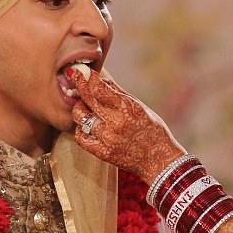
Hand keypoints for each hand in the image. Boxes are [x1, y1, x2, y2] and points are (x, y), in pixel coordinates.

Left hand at [68, 69, 184, 182]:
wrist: (159, 161)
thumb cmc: (153, 131)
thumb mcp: (140, 107)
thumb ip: (119, 93)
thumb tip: (100, 79)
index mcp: (127, 108)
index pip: (99, 88)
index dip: (88, 78)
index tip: (84, 72)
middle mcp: (116, 122)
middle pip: (88, 99)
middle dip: (79, 85)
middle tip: (74, 76)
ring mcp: (108, 139)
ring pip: (81, 117)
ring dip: (80, 108)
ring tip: (84, 106)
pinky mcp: (103, 153)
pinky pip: (81, 137)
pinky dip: (81, 128)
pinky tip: (87, 125)